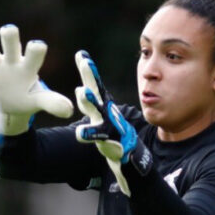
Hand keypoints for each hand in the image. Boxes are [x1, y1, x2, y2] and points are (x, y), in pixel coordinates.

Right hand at [0, 24, 72, 134]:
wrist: (8, 103)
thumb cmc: (26, 97)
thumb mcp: (39, 100)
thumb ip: (53, 103)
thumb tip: (69, 110)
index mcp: (28, 65)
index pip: (34, 51)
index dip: (35, 48)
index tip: (36, 46)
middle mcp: (11, 60)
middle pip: (9, 39)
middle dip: (9, 34)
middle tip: (8, 31)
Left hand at [73, 50, 149, 195]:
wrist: (134, 160)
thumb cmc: (115, 137)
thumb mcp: (102, 120)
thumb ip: (92, 103)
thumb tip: (81, 87)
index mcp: (104, 108)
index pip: (95, 86)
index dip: (88, 70)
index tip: (81, 54)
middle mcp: (108, 115)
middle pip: (97, 93)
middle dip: (91, 78)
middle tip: (84, 63)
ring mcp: (111, 128)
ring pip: (99, 112)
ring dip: (91, 102)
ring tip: (81, 91)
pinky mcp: (113, 145)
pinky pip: (102, 139)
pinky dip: (93, 135)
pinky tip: (81, 133)